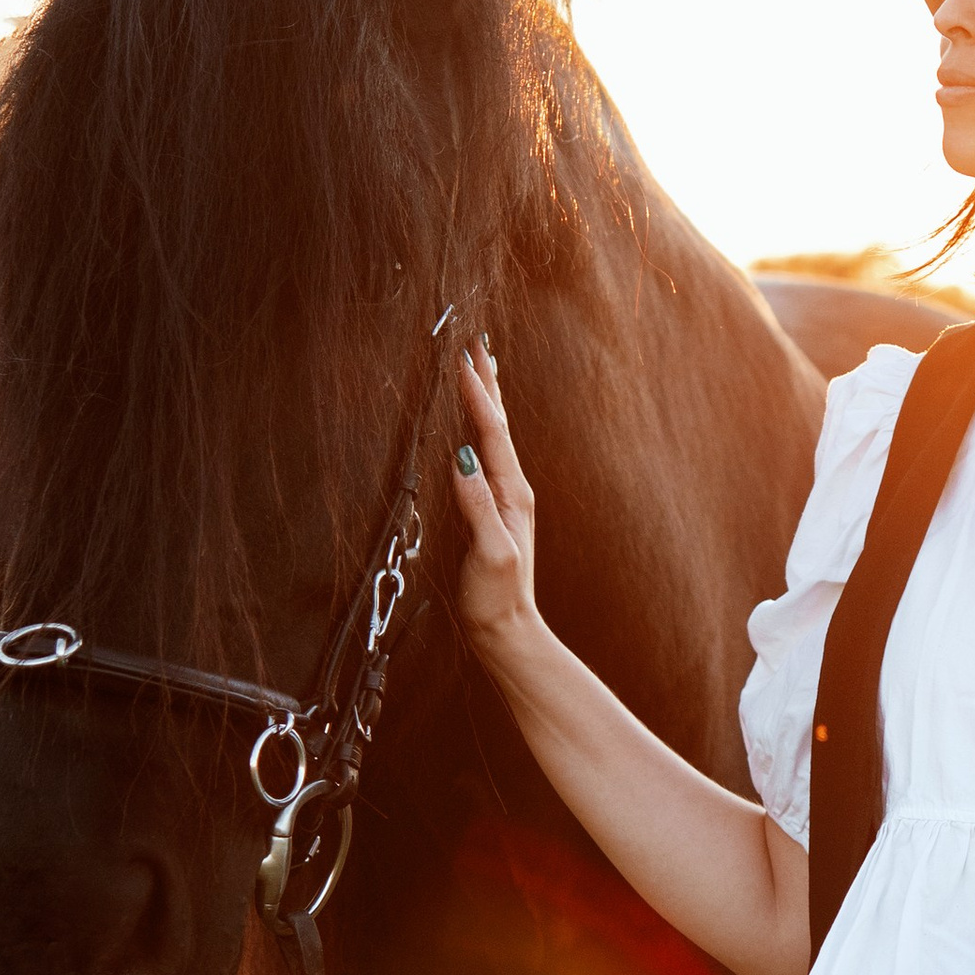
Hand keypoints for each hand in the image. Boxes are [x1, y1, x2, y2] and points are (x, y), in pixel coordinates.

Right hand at [449, 345, 540, 660]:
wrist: (507, 632)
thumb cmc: (495, 597)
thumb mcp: (488, 551)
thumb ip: (477, 505)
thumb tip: (462, 457)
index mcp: (510, 493)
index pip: (491, 433)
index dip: (477, 396)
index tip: (462, 359)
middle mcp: (512, 489)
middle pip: (499, 424)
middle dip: (487, 383)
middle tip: (477, 343)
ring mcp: (504, 499)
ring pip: (494, 436)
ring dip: (487, 400)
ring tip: (480, 368)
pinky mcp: (494, 511)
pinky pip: (488, 455)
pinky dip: (481, 429)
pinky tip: (475, 429)